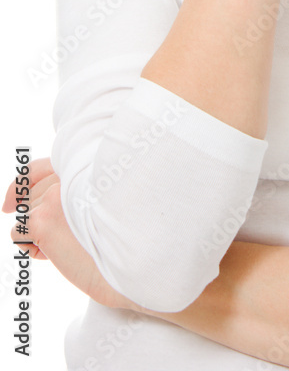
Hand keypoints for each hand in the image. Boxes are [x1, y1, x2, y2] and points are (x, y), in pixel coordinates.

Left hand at [2, 157, 132, 309]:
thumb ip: (72, 192)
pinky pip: (18, 233)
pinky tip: (54, 254)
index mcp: (85, 167)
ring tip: (67, 244)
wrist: (134, 262)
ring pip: (25, 215)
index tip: (9, 203)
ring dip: (38, 235)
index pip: (39, 169)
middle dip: (37, 218)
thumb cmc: (122, 240)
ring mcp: (54, 195)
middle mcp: (68, 174)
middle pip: (30, 196)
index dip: (22, 184)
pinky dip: (31, 248)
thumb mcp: (99, 204)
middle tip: (63, 237)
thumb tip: (20, 203)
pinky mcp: (43, 219)